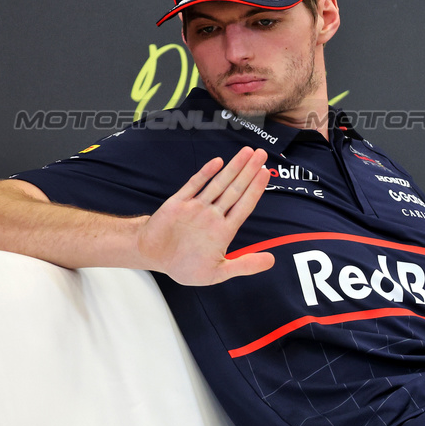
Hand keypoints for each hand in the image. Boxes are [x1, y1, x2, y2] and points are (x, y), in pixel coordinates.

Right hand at [134, 147, 274, 285]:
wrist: (152, 257)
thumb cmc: (184, 266)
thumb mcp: (218, 272)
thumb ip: (245, 265)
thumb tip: (272, 261)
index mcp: (224, 230)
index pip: (245, 205)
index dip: (256, 189)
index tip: (265, 173)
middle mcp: (213, 215)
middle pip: (235, 190)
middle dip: (249, 171)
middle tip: (261, 154)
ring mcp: (197, 207)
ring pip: (219, 184)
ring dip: (233, 168)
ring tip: (247, 152)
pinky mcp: (179, 203)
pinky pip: (194, 185)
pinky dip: (205, 174)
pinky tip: (217, 163)